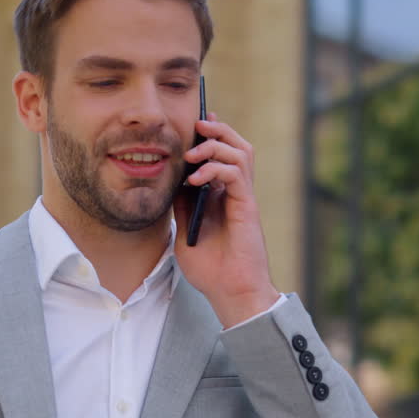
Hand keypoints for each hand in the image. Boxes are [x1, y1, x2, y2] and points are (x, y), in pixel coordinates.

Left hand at [174, 113, 280, 327]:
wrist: (229, 292)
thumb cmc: (210, 269)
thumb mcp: (184, 230)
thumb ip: (181, 204)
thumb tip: (171, 180)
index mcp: (222, 196)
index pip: (221, 154)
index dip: (209, 136)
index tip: (192, 125)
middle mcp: (235, 192)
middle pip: (236, 145)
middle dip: (216, 130)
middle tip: (197, 125)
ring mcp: (242, 197)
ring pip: (241, 152)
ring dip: (215, 145)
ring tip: (192, 152)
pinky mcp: (247, 206)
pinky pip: (236, 173)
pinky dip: (216, 168)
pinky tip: (196, 179)